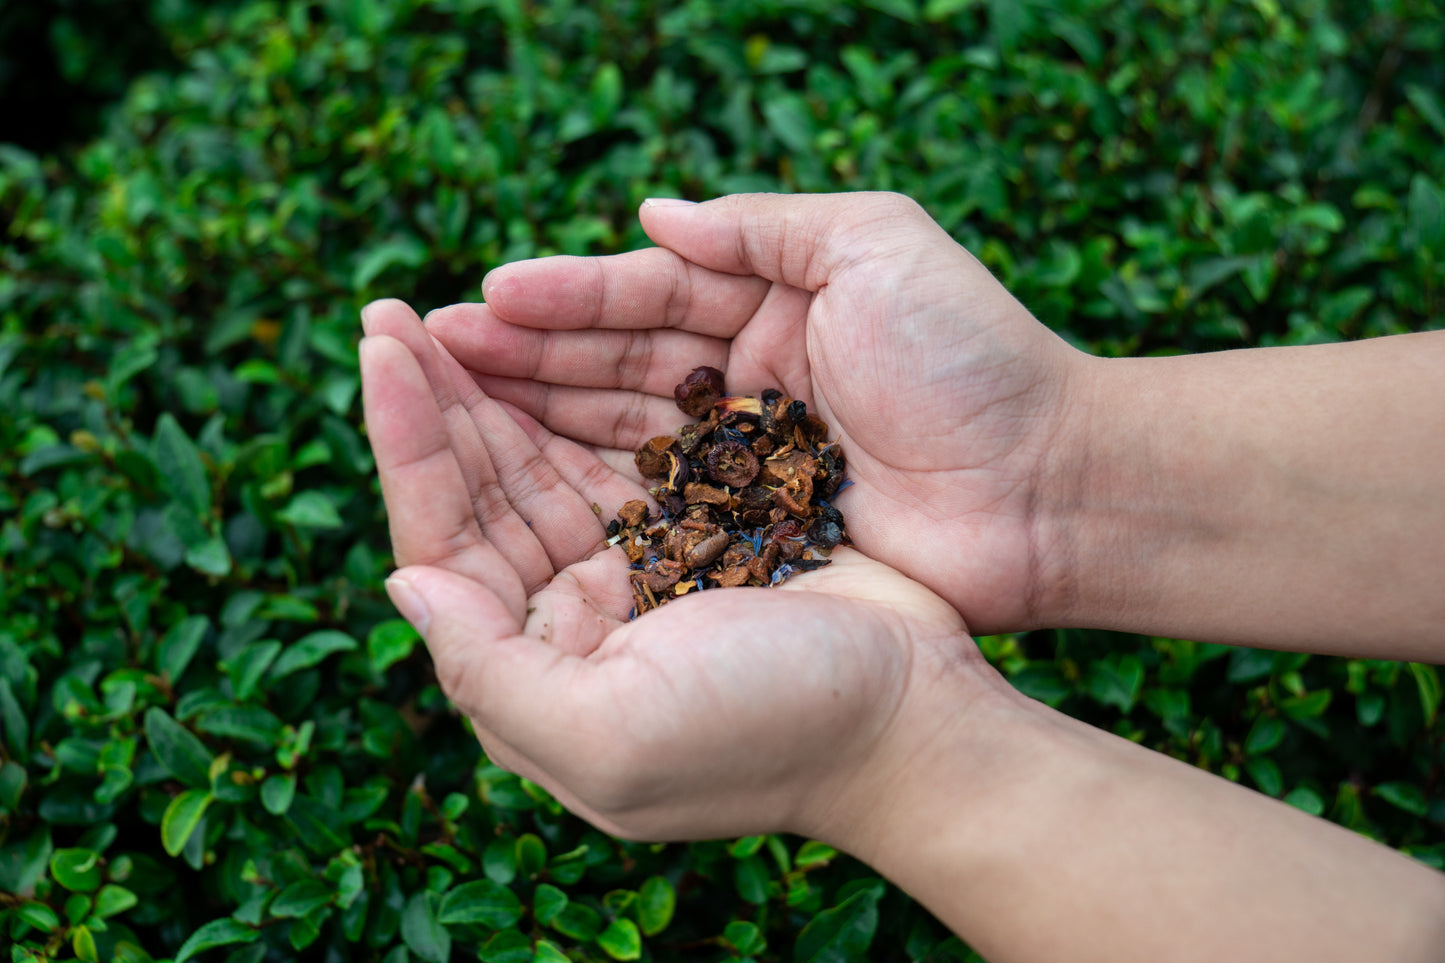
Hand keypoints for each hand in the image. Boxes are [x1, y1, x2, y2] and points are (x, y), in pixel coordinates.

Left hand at [359, 299, 1004, 840]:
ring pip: (545, 463)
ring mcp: (638, 568)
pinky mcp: (702, 526)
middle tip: (394, 312)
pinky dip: (585, 394)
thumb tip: (402, 585)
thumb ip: (486, 673)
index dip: (406, 443)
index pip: (443, 542)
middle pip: (484, 493)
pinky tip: (552, 345)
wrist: (913, 717)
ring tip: (455, 313)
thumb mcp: (607, 737)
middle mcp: (573, 618)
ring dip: (500, 390)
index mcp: (538, 666)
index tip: (382, 346)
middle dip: (439, 402)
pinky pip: (621, 447)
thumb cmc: (769, 731)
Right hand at [424, 192, 1089, 634]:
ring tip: (448, 408)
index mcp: (774, 307)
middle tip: (426, 351)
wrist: (1050, 490)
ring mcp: (745, 463)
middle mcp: (748, 382)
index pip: (645, 297)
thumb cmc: (973, 361)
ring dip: (534, 419)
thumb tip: (653, 215)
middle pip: (614, 364)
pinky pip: (656, 506)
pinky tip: (520, 488)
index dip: (562, 298)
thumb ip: (765, 226)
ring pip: (619, 433)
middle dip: (523, 357)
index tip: (480, 302)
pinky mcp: (752, 535)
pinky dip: (590, 492)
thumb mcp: (878, 247)